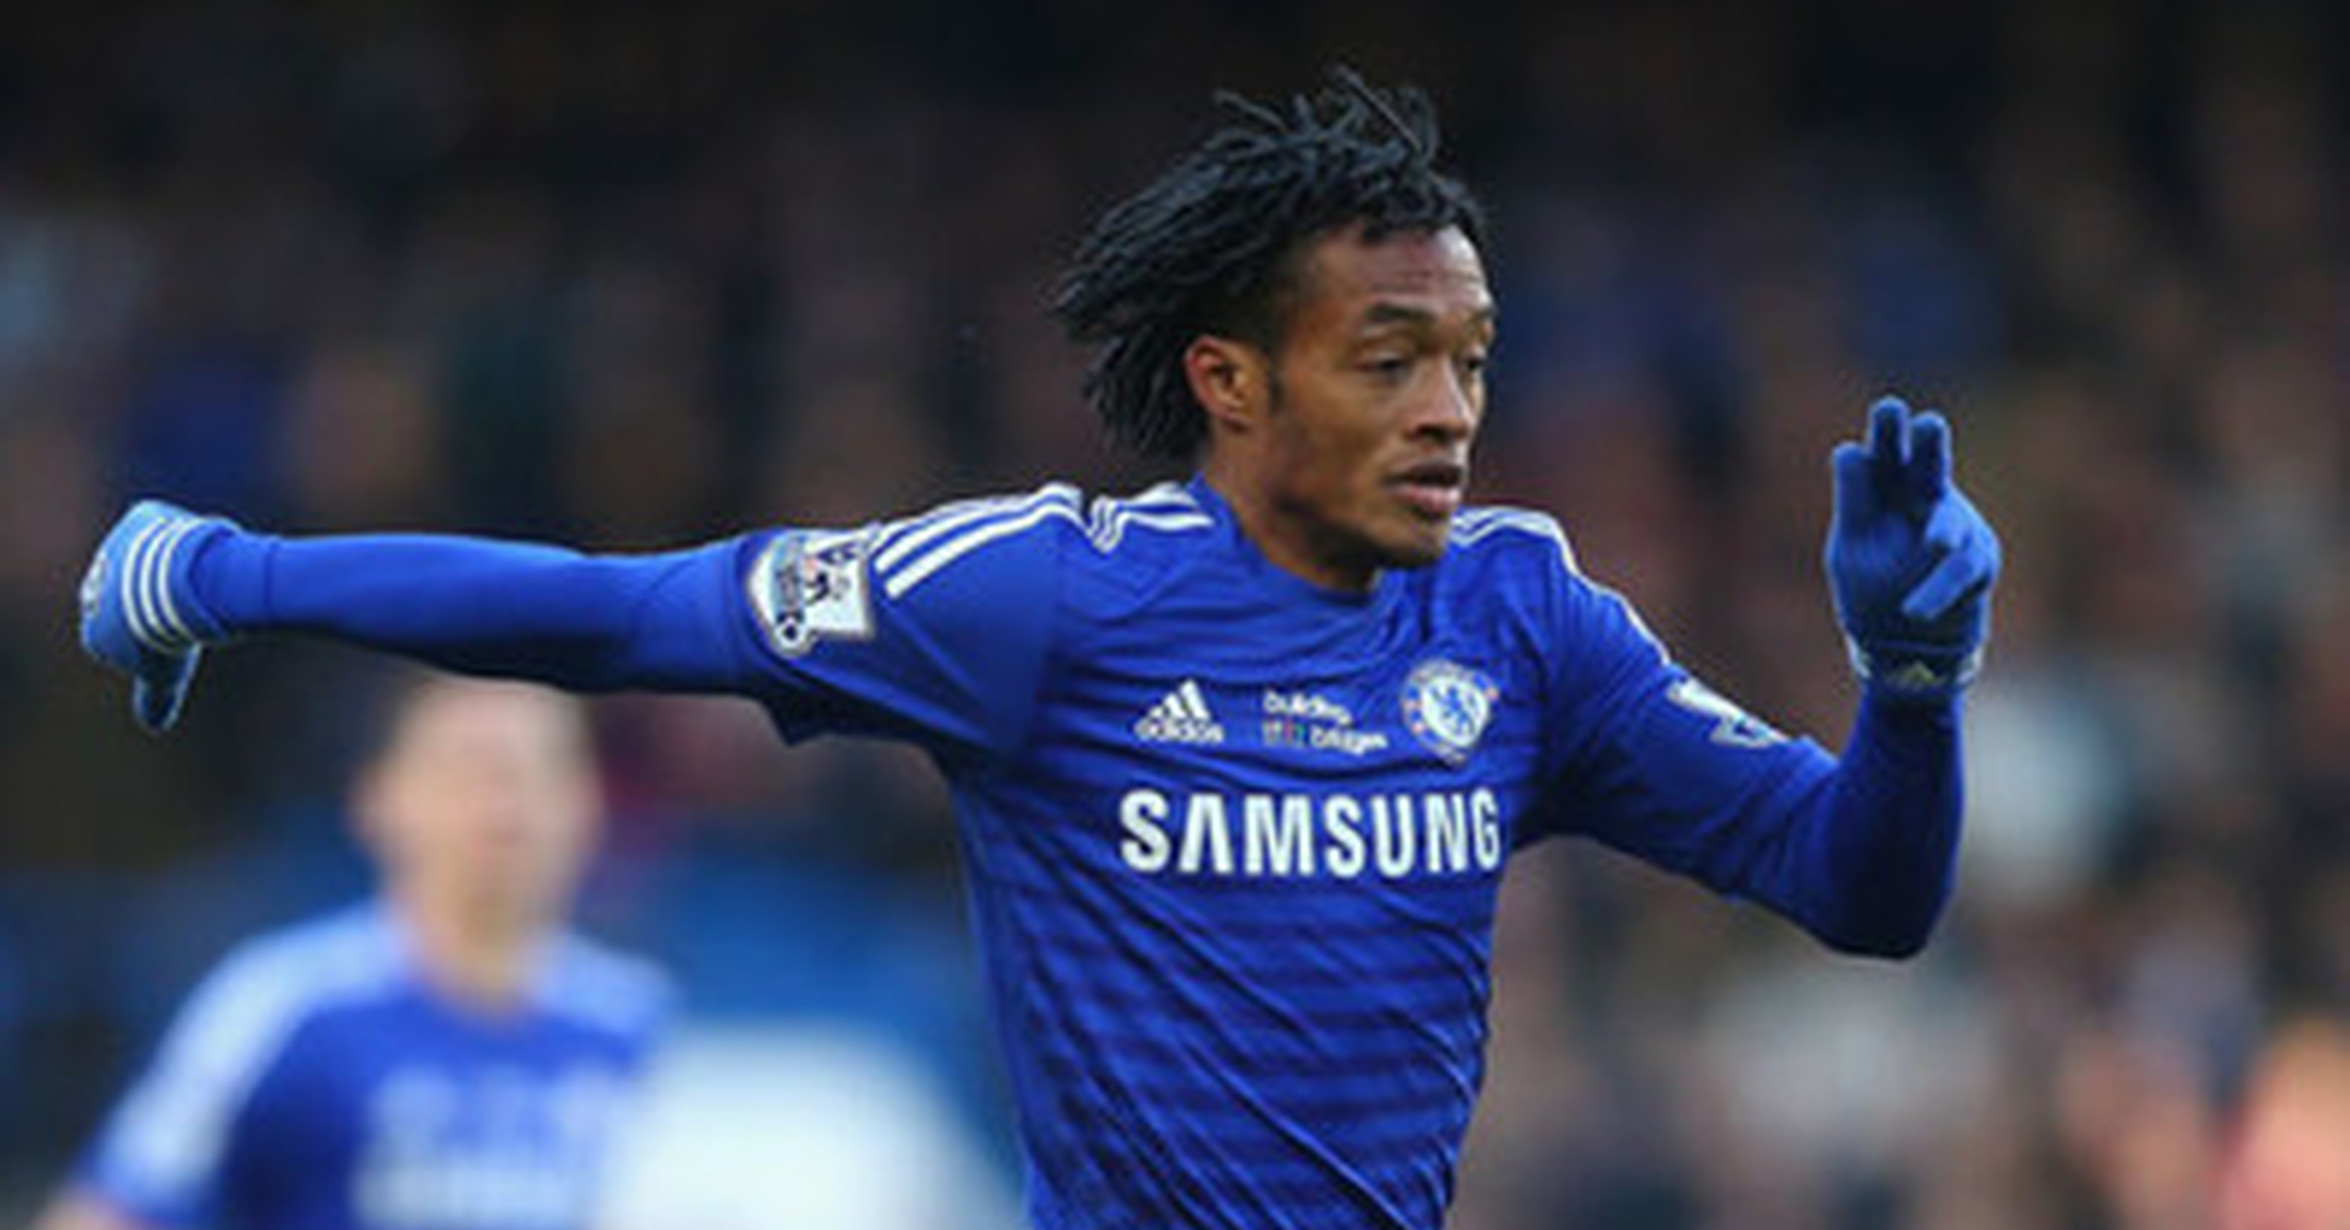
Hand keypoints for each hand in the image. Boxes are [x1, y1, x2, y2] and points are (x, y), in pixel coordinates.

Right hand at [79, 500, 230, 731]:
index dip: (149, 637)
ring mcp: (118, 549)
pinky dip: (177, 533)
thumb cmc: (172, 633)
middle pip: (129, 595)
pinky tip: (201, 545)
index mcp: (96, 630)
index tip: (171, 637)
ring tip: (201, 580)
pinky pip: (160, 524)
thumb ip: (155, 698)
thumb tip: (154, 724)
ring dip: (166, 567)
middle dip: (154, 603)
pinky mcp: (141, 518)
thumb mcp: (164, 674)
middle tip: (190, 609)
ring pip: (146, 559)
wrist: (184, 587)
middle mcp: (98, 585)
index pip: (118, 636)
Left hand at [1826, 396, 1999, 698]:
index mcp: (1885, 487)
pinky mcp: (1976, 561)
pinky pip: (1957, 575)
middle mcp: (1924, 497)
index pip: (1881, 454)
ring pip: (1950, 522)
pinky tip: (1914, 611)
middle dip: (1930, 443)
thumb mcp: (1850, 548)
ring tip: (1934, 544)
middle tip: (1928, 423)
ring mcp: (1955, 527)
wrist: (1904, 641)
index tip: (1878, 425)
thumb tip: (1849, 451)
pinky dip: (1935, 593)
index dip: (1884, 435)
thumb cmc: (1870, 584)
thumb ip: (1853, 502)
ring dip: (1943, 532)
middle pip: (1928, 463)